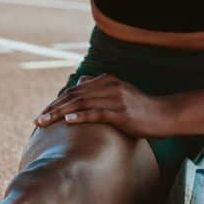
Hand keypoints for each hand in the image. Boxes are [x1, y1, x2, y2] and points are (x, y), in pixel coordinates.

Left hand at [35, 74, 177, 138]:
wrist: (165, 114)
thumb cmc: (141, 108)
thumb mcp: (120, 92)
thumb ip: (100, 88)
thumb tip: (81, 83)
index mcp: (107, 81)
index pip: (75, 91)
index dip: (57, 101)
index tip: (43, 113)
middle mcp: (109, 86)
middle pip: (74, 97)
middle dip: (53, 108)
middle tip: (38, 120)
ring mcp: (115, 99)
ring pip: (81, 104)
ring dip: (60, 114)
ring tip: (44, 122)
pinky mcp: (121, 113)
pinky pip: (97, 113)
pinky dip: (80, 117)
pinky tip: (67, 122)